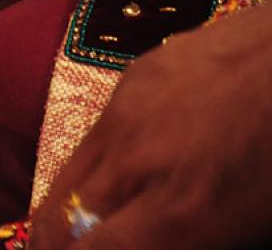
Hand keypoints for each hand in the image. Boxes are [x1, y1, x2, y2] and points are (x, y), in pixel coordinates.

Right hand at [29, 2, 271, 249]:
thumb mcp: (256, 227)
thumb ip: (188, 240)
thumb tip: (146, 240)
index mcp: (179, 216)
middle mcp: (134, 164)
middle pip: (58, 221)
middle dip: (59, 245)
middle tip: (78, 248)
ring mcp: (125, 114)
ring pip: (68, 176)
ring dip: (75, 206)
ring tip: (100, 219)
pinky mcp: (132, 77)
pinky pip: (98, 135)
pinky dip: (104, 162)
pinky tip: (140, 163)